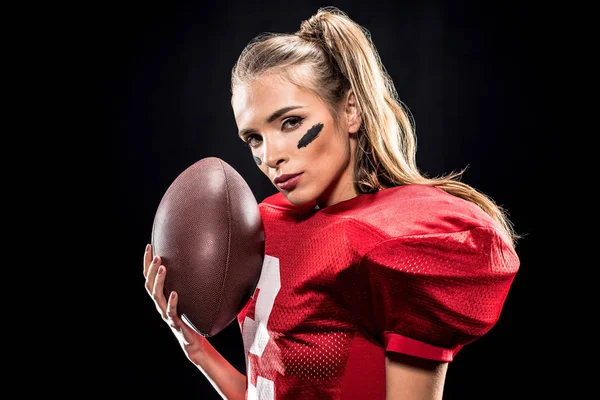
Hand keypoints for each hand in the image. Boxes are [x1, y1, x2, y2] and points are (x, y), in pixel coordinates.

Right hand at [143, 244, 205, 361]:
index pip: (150, 276)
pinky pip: (170, 312)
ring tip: (163, 268)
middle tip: (158, 256)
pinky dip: (172, 302)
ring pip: (156, 296)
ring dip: (158, 281)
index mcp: (163, 295)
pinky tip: (175, 293)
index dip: (147, 262)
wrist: (194, 341)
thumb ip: (194, 281)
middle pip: (149, 284)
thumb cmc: (193, 316)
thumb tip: (208, 258)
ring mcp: (166, 313)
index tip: (150, 246)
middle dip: (151, 269)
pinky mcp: (174, 323)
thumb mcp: (192, 296)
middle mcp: (161, 303)